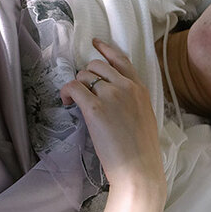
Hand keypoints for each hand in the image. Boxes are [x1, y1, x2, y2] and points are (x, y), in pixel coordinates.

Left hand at [60, 38, 164, 189]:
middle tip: (83, 92)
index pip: (121, 59)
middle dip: (86, 75)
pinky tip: (66, 102)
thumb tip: (113, 96)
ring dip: (76, 86)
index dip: (105, 49)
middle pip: (96, 65)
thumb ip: (131, 101)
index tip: (95, 43)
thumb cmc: (142, 151)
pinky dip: (66, 92)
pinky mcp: (95, 108)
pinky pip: (73, 88)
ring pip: (84, 76)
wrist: (139, 169)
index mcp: (140, 89)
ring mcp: (111, 96)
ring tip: (74, 101)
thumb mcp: (144, 116)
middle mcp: (126, 87)